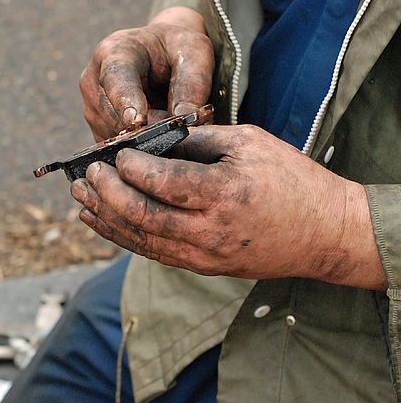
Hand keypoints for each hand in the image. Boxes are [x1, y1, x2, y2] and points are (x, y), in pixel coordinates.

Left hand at [70, 124, 385, 289]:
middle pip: (140, 215)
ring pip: (138, 238)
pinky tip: (97, 220)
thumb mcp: (250, 143)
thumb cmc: (291, 180)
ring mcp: (201, 254)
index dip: (130, 167)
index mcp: (223, 193)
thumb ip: (198, 140)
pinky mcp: (198, 266)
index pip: (162, 182)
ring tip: (79, 195)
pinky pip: (149, 251)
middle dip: (106, 192)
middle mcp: (207, 230)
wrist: (323, 233)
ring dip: (103, 216)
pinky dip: (119, 236)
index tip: (115, 153)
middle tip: (87, 173)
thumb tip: (151, 136)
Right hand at [79, 7, 213, 140]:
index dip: (125, 101)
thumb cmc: (177, 49)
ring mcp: (92, 110)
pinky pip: (119, 148)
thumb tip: (184, 117)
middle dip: (148, 128)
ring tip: (170, 124)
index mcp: (113, 52)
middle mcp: (93, 83)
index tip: (138, 121)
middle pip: (115, 117)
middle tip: (181, 128)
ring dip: (147, 139)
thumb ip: (193, 82)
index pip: (115, 80)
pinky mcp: (97, 131)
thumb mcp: (195, 53)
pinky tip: (158, 133)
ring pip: (118, 137)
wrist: (162, 55)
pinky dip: (141, 146)